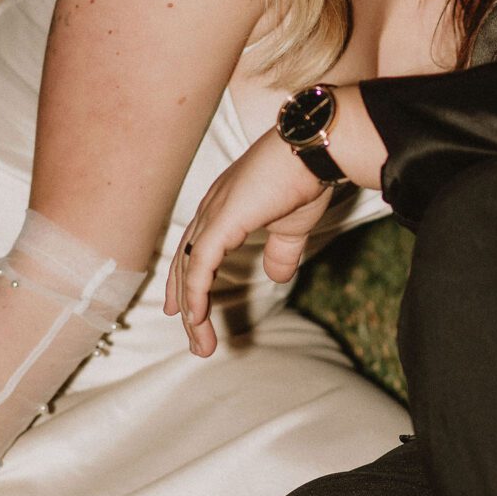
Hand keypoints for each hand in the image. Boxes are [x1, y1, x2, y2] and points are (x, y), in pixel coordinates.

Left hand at [164, 128, 331, 356]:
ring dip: (192, 310)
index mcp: (224, 208)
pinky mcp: (222, 220)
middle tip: (194, 338)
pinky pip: (200, 264)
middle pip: (186, 263)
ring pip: (189, 269)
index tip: (181, 311)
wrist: (314, 152)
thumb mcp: (292, 227)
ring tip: (201, 343)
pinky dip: (195, 292)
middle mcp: (211, 209)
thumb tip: (276, 277)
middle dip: (186, 304)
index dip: (186, 281)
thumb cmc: (305, 179)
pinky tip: (195, 317)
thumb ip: (280, 253)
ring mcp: (213, 213)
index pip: (195, 250)